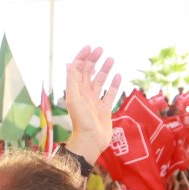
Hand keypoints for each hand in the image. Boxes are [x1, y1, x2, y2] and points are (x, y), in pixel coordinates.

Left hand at [64, 46, 121, 162]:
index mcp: (76, 91)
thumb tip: (69, 63)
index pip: (78, 69)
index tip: (90, 48)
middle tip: (101, 50)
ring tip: (111, 59)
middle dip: (94, 60)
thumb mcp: (75, 100)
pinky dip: (114, 85)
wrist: (90, 141)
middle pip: (89, 72)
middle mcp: (85, 94)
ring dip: (104, 69)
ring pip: (100, 81)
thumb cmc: (81, 122)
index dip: (82, 57)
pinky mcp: (105, 109)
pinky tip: (118, 76)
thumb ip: (72, 82)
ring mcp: (95, 101)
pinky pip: (110, 94)